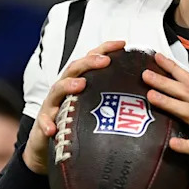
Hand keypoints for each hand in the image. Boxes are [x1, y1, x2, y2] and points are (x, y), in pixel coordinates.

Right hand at [23, 40, 126, 173]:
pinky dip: (47, 124)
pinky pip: (43, 123)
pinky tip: (53, 129)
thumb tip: (145, 95)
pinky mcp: (43, 124)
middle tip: (105, 61)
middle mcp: (64, 89)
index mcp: (78, 82)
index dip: (105, 49)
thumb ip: (111, 99)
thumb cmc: (74, 122)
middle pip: (74, 69)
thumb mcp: (93, 108)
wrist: (46, 145)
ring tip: (80, 85)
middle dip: (88, 63)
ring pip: (57, 91)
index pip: (90, 60)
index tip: (123, 43)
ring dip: (68, 86)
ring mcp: (52, 105)